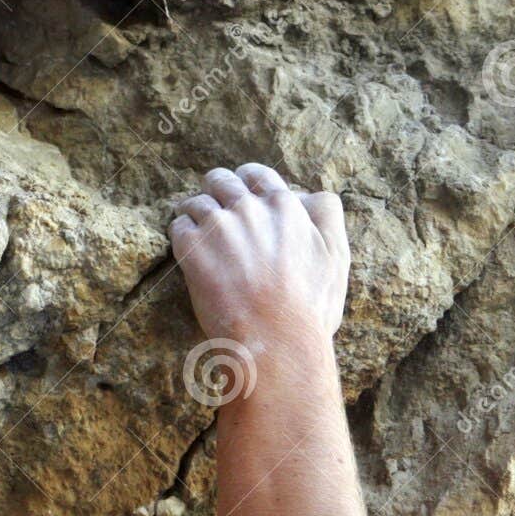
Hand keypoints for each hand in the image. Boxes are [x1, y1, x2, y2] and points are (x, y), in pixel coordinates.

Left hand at [171, 165, 349, 348]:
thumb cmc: (309, 306)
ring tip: (197, 233)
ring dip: (194, 213)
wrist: (276, 341)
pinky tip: (189, 251)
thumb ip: (327, 215)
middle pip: (221, 180)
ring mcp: (218, 226)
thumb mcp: (337, 254)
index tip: (241, 194)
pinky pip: (177, 226)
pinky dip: (181, 235)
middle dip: (216, 192)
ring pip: (195, 202)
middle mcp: (249, 209)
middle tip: (214, 211)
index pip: (257, 175)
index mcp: (284, 206)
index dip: (246, 183)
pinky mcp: (192, 247)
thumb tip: (308, 194)